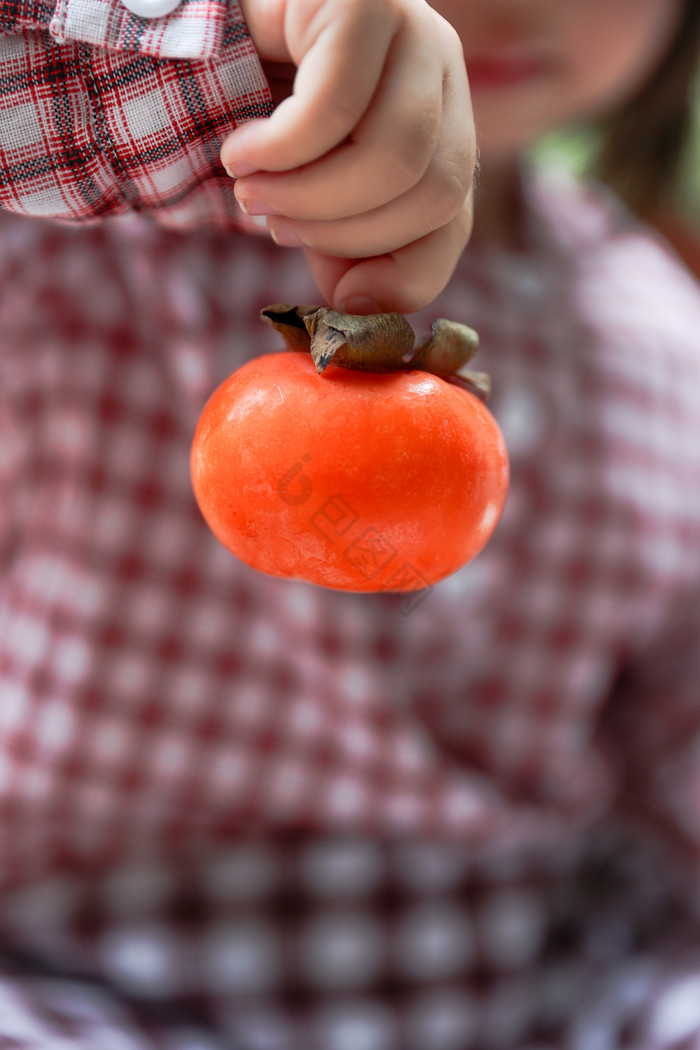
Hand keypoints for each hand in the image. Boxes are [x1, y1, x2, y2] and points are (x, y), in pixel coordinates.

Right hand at [220, 0, 475, 313]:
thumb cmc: (257, 115)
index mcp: (444, 118)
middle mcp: (443, 65)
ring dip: (306, 197)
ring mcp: (412, 23)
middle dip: (343, 234)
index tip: (340, 293)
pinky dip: (277, 152)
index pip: (456, 216)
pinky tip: (239, 151)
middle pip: (436, 192)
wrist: (200, 26)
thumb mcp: (315, 195)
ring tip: (249, 190)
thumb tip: (363, 306)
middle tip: (272, 225)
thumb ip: (349, 249)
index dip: (403, 272)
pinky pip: (334, 110)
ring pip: (395, 157)